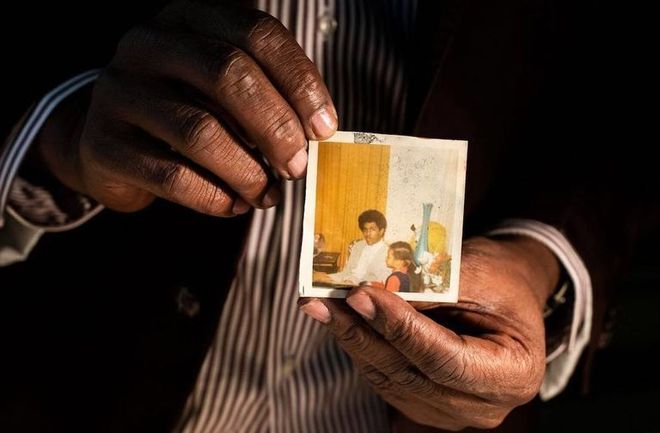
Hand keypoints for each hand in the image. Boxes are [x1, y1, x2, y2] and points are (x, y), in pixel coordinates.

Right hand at [36, 1, 336, 215]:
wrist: (109, 142)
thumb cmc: (186, 112)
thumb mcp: (222, 89)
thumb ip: (267, 96)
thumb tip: (317, 133)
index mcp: (190, 19)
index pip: (256, 34)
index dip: (299, 81)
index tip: (325, 128)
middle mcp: (149, 44)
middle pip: (229, 74)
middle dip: (276, 128)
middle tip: (298, 167)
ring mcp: (120, 91)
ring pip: (200, 131)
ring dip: (248, 172)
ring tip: (268, 195)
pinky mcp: (103, 143)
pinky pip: (172, 176)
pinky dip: (215, 198)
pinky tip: (234, 205)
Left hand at [300, 236, 559, 429]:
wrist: (508, 292)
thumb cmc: (501, 278)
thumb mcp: (479, 274)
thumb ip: (432, 290)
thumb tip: (372, 294)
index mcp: (511, 375)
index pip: (443, 359)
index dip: (398, 329)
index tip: (360, 297)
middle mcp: (483, 406)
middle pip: (408, 373)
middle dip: (361, 332)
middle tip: (322, 300)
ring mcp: (451, 411)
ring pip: (388, 377)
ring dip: (351, 338)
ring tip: (321, 305)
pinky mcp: (425, 403)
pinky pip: (384, 377)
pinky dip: (360, 345)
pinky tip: (339, 319)